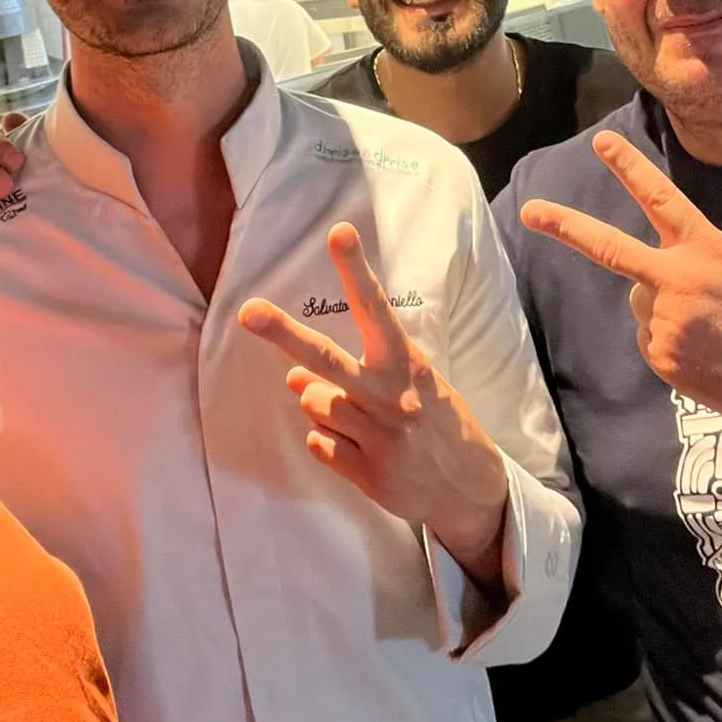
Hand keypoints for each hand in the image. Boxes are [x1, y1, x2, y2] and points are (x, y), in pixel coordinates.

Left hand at [239, 224, 509, 583]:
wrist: (473, 489)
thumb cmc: (437, 423)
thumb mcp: (413, 384)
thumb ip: (357, 373)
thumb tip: (294, 376)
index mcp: (407, 363)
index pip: (375, 308)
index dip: (355, 269)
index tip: (339, 232)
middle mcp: (390, 396)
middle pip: (325, 358)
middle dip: (284, 334)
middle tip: (248, 312)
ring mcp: (377, 437)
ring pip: (313, 403)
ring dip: (323, 405)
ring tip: (360, 419)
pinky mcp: (368, 474)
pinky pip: (319, 444)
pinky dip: (329, 442)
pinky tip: (359, 447)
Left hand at [521, 133, 721, 429]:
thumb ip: (696, 265)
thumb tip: (649, 284)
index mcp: (708, 249)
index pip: (660, 198)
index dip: (628, 167)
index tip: (600, 142)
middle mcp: (679, 281)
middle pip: (611, 248)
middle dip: (566, 226)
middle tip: (529, 211)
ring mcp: (667, 322)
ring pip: (641, 306)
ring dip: (664, 313)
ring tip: (716, 333)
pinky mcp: (665, 360)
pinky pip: (652, 345)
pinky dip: (673, 348)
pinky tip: (712, 357)